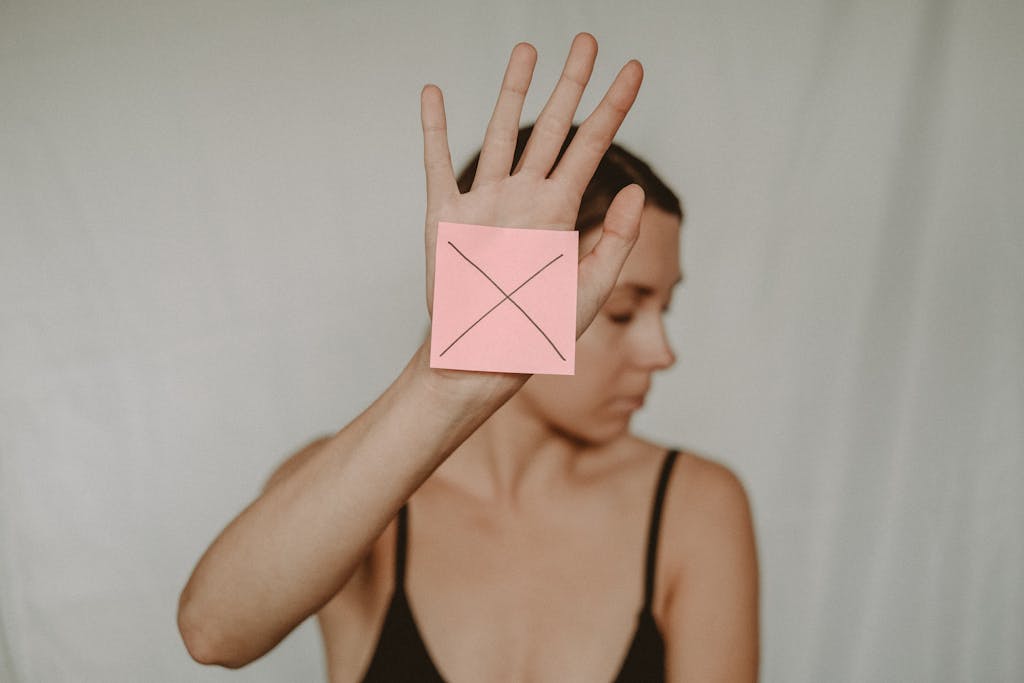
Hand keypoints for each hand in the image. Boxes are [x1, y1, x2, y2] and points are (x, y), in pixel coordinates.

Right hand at [417, 33, 644, 388]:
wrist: (482, 356)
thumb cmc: (536, 331)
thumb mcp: (587, 291)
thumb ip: (614, 241)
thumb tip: (636, 190)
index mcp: (560, 212)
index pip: (594, 146)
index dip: (614, 107)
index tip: (634, 69)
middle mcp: (525, 197)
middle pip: (552, 126)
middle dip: (570, 82)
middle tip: (586, 39)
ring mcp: (485, 202)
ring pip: (501, 131)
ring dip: (512, 90)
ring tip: (527, 50)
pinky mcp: (445, 215)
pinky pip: (437, 162)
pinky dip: (434, 127)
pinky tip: (434, 93)